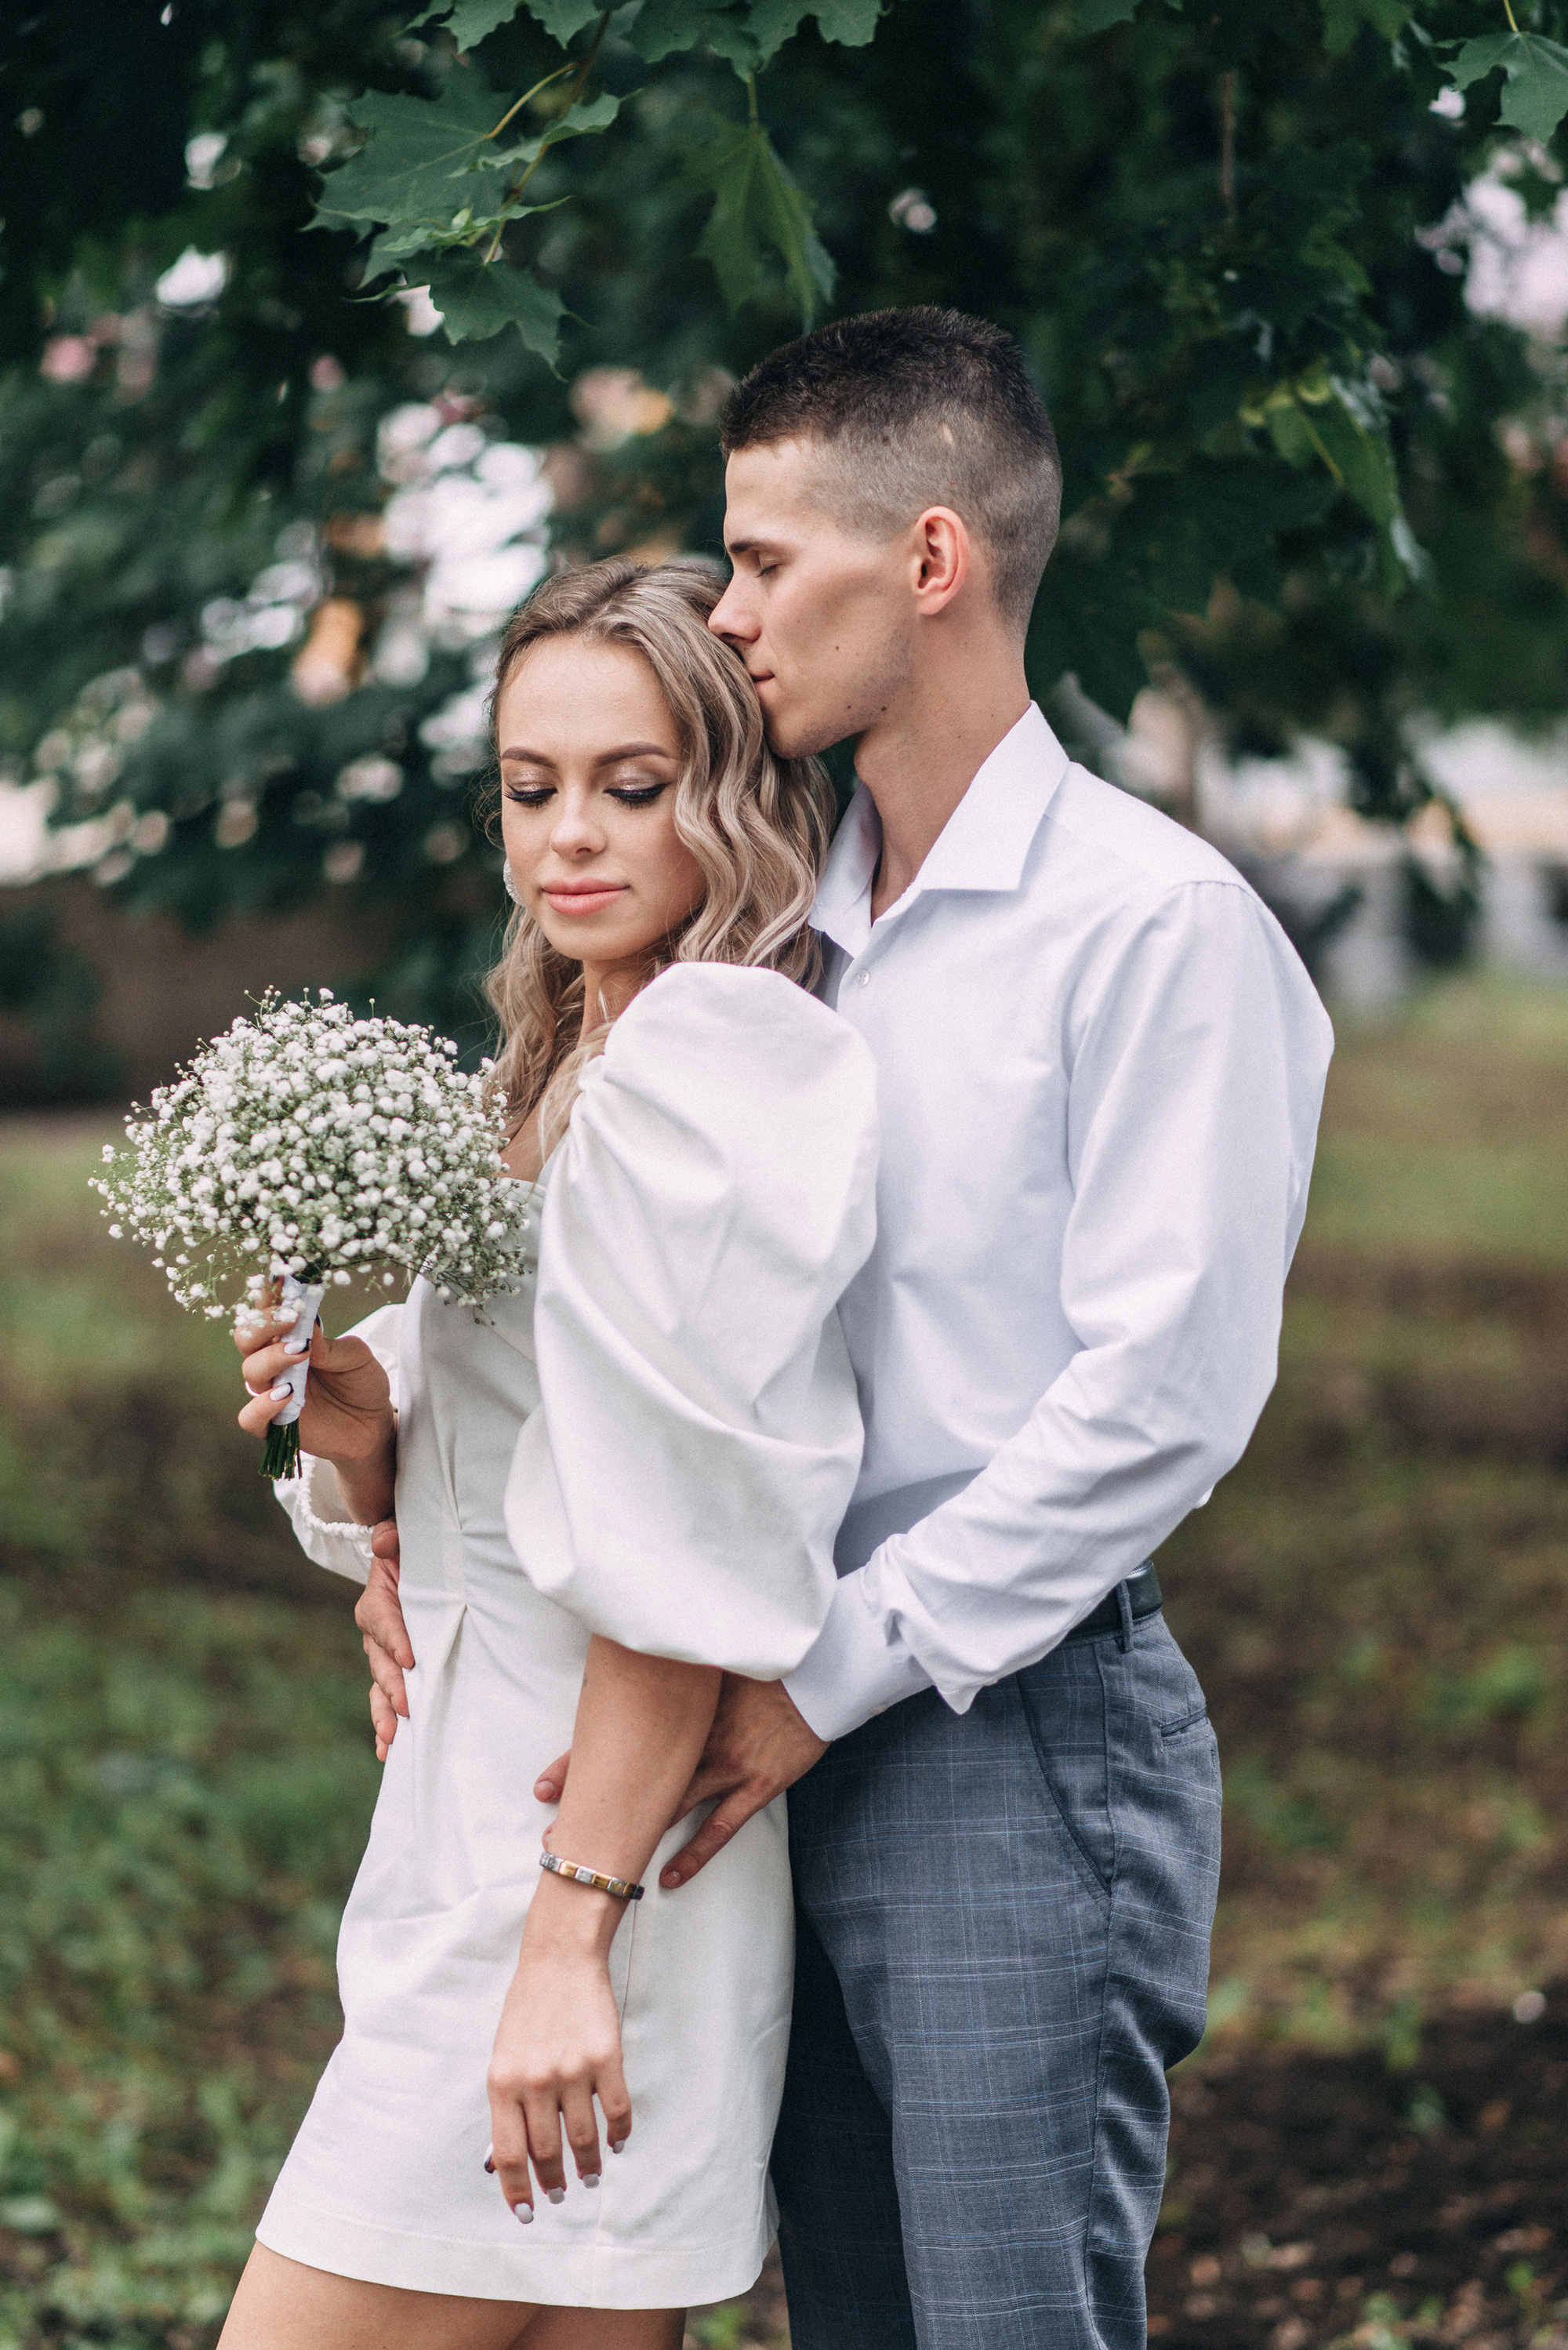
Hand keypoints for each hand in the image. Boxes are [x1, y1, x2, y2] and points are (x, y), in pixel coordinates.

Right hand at [233, 1302, 392, 1470]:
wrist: (373, 1426)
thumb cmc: (362, 1384)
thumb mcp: (357, 1358)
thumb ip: (330, 1345)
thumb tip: (305, 1323)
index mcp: (291, 1338)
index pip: (268, 1312)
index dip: (269, 1295)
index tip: (281, 1279)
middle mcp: (275, 1362)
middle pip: (247, 1337)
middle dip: (263, 1323)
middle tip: (291, 1317)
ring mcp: (270, 1391)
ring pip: (250, 1370)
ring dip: (271, 1359)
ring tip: (300, 1356)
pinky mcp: (273, 1423)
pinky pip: (250, 1416)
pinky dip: (262, 1405)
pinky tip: (285, 1396)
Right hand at [355, 1520, 412, 1761]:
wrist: (417, 1567)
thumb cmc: (417, 1552)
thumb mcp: (407, 1537)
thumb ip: (394, 1536)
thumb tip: (385, 1540)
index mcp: (378, 1599)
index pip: (383, 1620)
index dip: (395, 1639)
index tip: (410, 1660)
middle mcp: (376, 1632)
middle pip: (381, 1662)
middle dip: (392, 1687)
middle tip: (407, 1708)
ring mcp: (384, 1656)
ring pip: (380, 1687)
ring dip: (384, 1715)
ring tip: (390, 1741)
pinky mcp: (395, 1673)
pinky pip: (387, 1700)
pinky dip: (386, 1725)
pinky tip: (388, 1751)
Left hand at [486, 1879, 632, 2221]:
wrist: (559, 1959)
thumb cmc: (526, 2011)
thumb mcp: (502, 2058)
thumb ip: (506, 2107)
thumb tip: (504, 2162)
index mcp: (502, 2083)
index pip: (509, 2155)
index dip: (518, 2191)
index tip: (526, 2213)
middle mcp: (536, 2081)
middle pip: (547, 2152)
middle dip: (555, 2182)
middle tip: (562, 2194)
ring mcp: (572, 2069)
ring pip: (583, 2138)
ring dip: (588, 2165)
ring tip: (590, 2176)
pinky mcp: (605, 2056)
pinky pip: (616, 2110)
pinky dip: (619, 2134)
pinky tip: (617, 2143)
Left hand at [530, 1673, 828, 1890]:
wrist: (821, 1664)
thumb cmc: (764, 1655)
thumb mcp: (712, 1651)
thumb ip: (672, 1664)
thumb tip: (635, 1651)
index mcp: (678, 1705)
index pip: (615, 1738)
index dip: (578, 1764)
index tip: (543, 1785)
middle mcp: (695, 1740)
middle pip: (634, 1781)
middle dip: (593, 1810)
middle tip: (553, 1839)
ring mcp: (726, 1764)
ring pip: (669, 1807)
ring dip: (633, 1835)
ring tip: (597, 1864)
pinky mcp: (758, 1783)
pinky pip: (720, 1827)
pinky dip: (693, 1854)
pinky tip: (667, 1877)